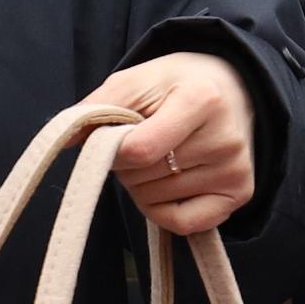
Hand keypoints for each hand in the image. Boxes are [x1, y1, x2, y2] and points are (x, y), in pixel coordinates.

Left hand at [81, 51, 257, 239]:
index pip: (139, 150)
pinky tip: (167, 186)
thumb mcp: (138, 79)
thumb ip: (99, 106)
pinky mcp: (240, 194)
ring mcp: (234, 170)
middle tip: (141, 143)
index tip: (115, 137)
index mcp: (200, 100)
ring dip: (142, 186)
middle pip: (145, 177)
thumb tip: (65, 142)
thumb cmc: (179, 85)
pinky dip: (161, 211)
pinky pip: (182, 224)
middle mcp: (224, 138)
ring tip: (160, 157)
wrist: (235, 89)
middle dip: (127, 166)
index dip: (114, 151)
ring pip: (157, 201)